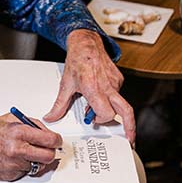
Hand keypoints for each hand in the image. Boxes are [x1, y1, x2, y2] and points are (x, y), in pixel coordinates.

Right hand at [0, 113, 61, 180]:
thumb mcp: (10, 119)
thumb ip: (30, 123)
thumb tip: (45, 131)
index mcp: (19, 132)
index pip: (50, 139)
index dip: (57, 140)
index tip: (57, 140)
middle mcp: (18, 149)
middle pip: (48, 156)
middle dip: (50, 152)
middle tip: (48, 148)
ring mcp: (15, 164)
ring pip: (39, 165)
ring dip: (36, 159)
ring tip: (26, 151)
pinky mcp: (12, 175)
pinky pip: (27, 171)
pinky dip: (24, 165)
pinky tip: (15, 158)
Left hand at [43, 29, 135, 144]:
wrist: (86, 43)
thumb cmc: (77, 61)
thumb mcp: (66, 84)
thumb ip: (59, 105)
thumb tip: (51, 117)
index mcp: (94, 88)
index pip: (105, 113)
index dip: (100, 119)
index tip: (92, 119)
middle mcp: (108, 86)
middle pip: (126, 111)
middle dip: (130, 128)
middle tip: (129, 138)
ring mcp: (115, 82)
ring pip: (119, 103)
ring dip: (111, 108)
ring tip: (99, 106)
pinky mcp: (119, 78)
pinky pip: (118, 93)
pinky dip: (111, 98)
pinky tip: (100, 94)